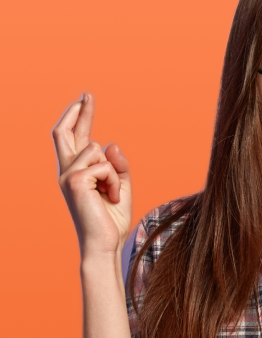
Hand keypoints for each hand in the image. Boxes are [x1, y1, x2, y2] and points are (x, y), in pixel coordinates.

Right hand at [52, 92, 132, 259]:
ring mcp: (67, 175)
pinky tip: (110, 198)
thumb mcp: (120, 187)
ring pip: (98, 150)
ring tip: (112, 194)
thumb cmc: (110, 220)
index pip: (74, 139)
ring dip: (113, 172)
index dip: (80, 118)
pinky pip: (104, 165)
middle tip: (88, 94)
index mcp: (76, 172)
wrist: (105, 244)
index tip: (86, 99)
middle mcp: (66, 171)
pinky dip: (114, 181)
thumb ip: (117, 165)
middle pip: (65, 133)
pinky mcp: (74, 180)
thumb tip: (110, 142)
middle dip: (78, 112)